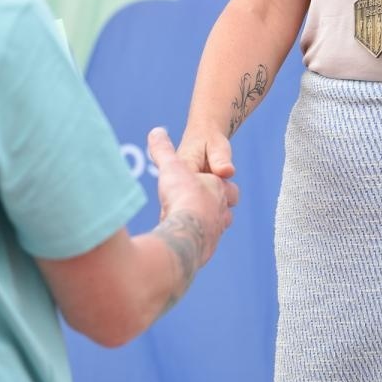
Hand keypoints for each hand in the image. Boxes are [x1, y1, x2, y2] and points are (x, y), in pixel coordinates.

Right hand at [148, 127, 238, 264]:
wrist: (186, 234)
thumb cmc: (182, 196)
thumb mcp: (171, 167)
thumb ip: (163, 150)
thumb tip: (156, 131)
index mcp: (216, 188)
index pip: (224, 185)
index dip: (216, 183)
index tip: (201, 182)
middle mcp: (220, 210)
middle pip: (225, 207)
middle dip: (216, 205)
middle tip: (198, 203)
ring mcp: (215, 232)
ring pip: (218, 226)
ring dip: (208, 223)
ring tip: (191, 221)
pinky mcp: (207, 250)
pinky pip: (206, 244)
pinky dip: (198, 241)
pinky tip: (185, 241)